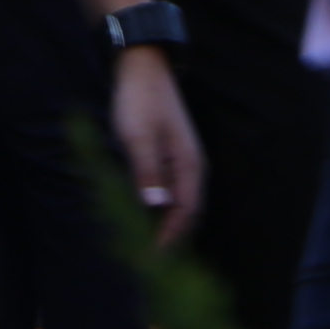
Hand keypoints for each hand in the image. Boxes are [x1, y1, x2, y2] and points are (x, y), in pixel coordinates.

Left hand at [105, 48, 204, 243]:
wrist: (141, 65)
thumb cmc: (139, 100)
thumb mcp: (138, 136)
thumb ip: (147, 172)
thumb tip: (155, 208)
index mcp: (190, 166)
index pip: (184, 215)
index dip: (168, 241)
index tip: (150, 261)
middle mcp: (191, 168)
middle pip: (185, 215)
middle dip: (169, 240)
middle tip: (145, 263)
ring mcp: (181, 162)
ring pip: (177, 206)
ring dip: (163, 227)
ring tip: (143, 247)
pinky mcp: (168, 156)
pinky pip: (168, 192)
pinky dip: (158, 210)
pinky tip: (141, 217)